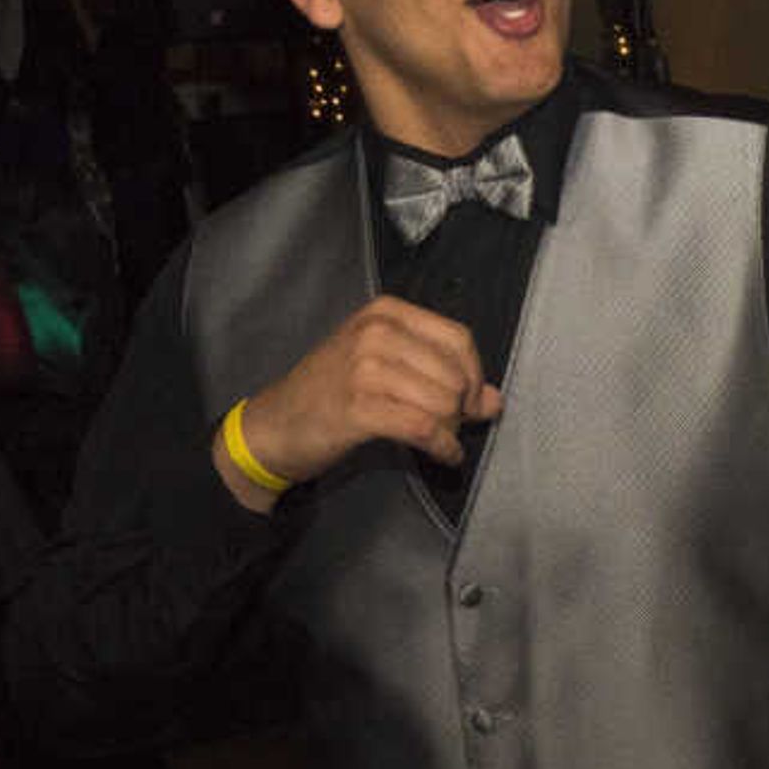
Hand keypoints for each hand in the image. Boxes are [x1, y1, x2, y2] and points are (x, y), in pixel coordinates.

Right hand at [218, 297, 499, 508]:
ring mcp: (364, 368)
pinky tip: (444, 455)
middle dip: (462, 408)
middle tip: (451, 427)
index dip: (475, 375)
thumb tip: (495, 400)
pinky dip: (443, 447)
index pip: (458, 338)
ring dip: (451, 430)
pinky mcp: (358, 407)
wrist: (273, 426)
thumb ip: (439, 375)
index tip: (473, 402)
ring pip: (443, 401)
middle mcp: (375, 333)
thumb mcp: (381, 368)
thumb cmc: (328, 394)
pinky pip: (424, 428)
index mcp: (384, 313)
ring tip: (441, 440)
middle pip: (454, 373)